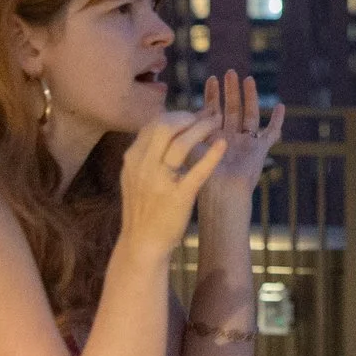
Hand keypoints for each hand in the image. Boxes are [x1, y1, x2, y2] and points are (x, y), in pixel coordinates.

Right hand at [118, 110, 226, 255]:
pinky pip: (197, 171)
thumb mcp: (136, 176)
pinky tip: (223, 144)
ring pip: (181, 144)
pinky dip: (211, 155)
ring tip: (217, 122)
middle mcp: (143, 166)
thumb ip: (148, 153)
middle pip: (165, 126)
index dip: (176, 114)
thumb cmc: (144, 208)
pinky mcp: (178, 197)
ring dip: (202, 128)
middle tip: (206, 115)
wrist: (141, 242)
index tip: (192, 113)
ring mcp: (160, 181)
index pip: (154, 124)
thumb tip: (168, 128)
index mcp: (133, 158)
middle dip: (188, 116)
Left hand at [197, 72, 285, 213]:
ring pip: (250, 115)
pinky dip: (277, 121)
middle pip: (233, 109)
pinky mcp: (259, 151)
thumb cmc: (201, 177)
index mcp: (212, 140)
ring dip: (250, 97)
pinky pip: (271, 133)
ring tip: (248, 79)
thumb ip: (191, 130)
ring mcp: (246, 144)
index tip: (211, 78)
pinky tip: (280, 107)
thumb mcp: (191, 148)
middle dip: (230, 90)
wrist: (219, 196)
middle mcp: (230, 140)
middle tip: (230, 71)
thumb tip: (188, 113)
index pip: (213, 112)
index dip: (212, 95)